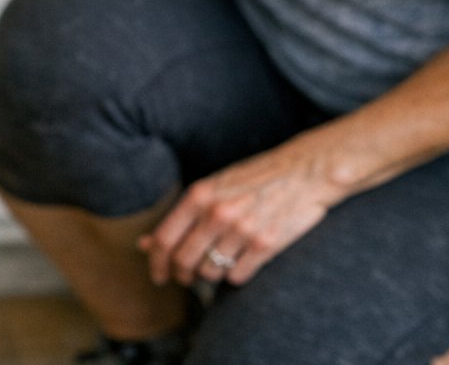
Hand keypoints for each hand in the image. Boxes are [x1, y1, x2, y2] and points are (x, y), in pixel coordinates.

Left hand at [138, 142, 347, 287]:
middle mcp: (218, 213)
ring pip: (210, 272)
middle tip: (184, 278)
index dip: (156, 263)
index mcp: (199, 195)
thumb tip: (144, 244)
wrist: (304, 172)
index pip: (164, 240)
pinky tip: (239, 262)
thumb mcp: (213, 188)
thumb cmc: (253, 179)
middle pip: (184, 260)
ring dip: (209, 275)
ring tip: (216, 264)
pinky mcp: (266, 245)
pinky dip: (234, 275)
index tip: (157, 276)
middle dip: (180, 275)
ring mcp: (243, 230)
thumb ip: (181, 217)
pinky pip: (237, 276)